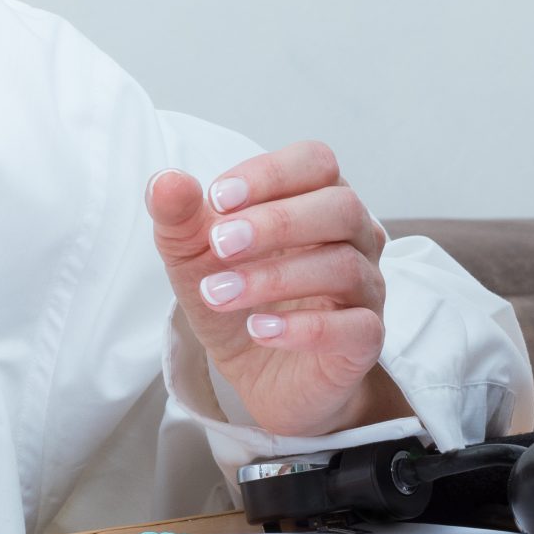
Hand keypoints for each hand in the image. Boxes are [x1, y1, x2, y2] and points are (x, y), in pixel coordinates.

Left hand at [146, 141, 407, 436]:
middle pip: (340, 206)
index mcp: (317, 199)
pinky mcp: (365, 340)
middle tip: (221, 245)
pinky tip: (260, 330)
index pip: (316, 161)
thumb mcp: (194, 256)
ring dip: (274, 277)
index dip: (270, 174)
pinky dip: (305, 328)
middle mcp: (354, 236)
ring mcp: (366, 288)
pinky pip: (357, 326)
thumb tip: (167, 182)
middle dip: (276, 221)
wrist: (258, 372)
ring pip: (344, 266)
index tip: (217, 199)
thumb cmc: (237, 297)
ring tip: (221, 294)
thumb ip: (180, 216)